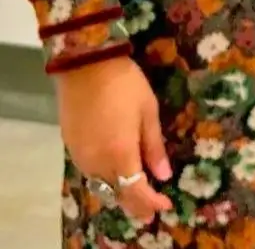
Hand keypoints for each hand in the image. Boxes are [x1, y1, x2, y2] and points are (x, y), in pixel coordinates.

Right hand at [57, 58, 171, 222]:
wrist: (85, 65)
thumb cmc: (125, 84)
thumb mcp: (148, 111)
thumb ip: (154, 146)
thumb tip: (163, 175)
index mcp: (120, 154)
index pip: (136, 192)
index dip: (151, 203)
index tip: (165, 205)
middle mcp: (97, 162)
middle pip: (117, 194)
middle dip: (136, 204)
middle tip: (151, 207)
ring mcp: (81, 156)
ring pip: (102, 185)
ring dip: (119, 191)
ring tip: (136, 190)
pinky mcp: (70, 147)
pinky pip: (90, 171)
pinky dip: (105, 177)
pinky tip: (115, 170)